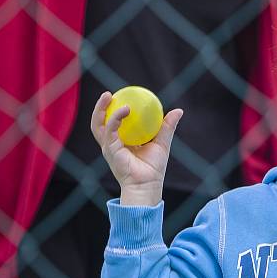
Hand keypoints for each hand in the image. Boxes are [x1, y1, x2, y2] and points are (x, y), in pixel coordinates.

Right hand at [90, 91, 183, 205]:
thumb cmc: (153, 168)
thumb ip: (166, 127)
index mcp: (121, 142)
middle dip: (100, 107)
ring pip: (98, 125)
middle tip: (108, 93)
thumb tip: (178, 110)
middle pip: (100, 122)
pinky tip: (125, 110)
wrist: (148, 184)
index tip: (121, 95)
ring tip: (108, 96)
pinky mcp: (110, 150)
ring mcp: (109, 147)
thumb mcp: (162, 143)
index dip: (113, 109)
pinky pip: (110, 131)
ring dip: (101, 109)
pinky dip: (115, 119)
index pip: (112, 123)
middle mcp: (112, 144)